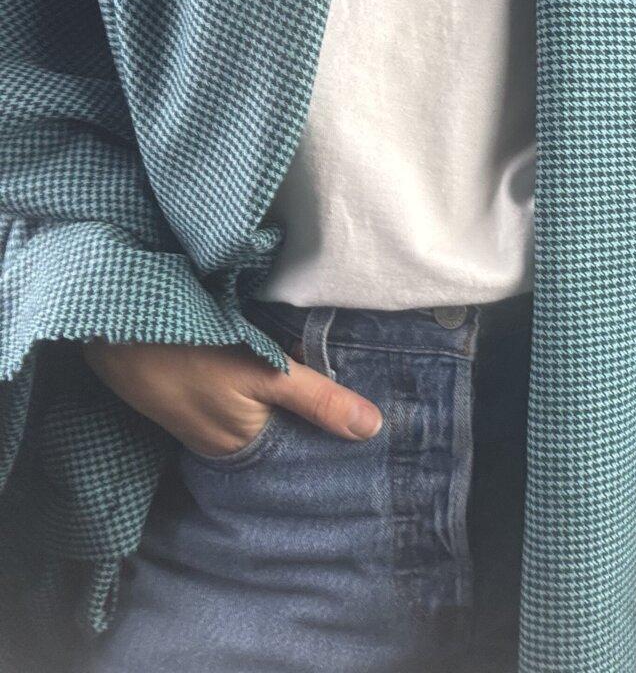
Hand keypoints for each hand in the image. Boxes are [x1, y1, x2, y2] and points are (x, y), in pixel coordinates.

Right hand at [82, 339, 382, 456]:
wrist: (118, 329)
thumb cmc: (193, 354)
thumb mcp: (266, 375)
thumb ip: (318, 400)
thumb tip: (374, 428)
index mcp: (242, 449)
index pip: (300, 449)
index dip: (332, 430)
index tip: (369, 417)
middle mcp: (223, 444)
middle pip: (283, 428)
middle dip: (312, 408)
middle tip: (352, 386)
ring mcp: (203, 421)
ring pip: (263, 410)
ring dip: (286, 392)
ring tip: (323, 370)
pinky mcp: (192, 395)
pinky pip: (241, 396)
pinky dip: (262, 382)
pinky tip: (280, 360)